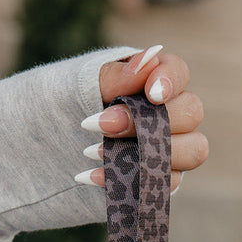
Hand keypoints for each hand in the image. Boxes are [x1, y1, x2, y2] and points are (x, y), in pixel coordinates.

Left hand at [75, 46, 208, 194]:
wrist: (47, 148)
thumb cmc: (65, 105)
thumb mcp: (80, 86)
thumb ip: (116, 75)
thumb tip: (149, 57)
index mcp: (153, 80)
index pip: (179, 72)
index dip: (170, 81)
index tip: (150, 93)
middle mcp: (172, 113)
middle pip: (191, 112)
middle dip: (149, 120)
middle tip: (103, 124)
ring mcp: (171, 148)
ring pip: (194, 150)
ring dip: (151, 153)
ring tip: (94, 152)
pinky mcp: (160, 178)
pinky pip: (165, 183)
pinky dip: (131, 181)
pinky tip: (92, 176)